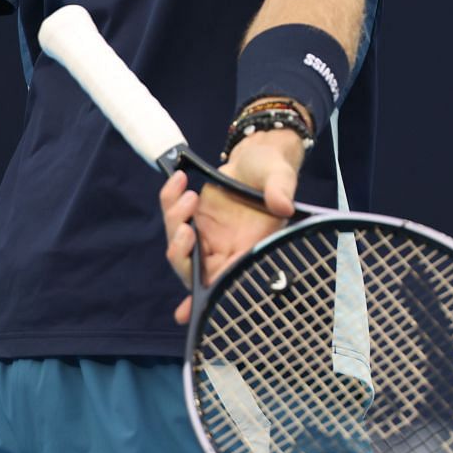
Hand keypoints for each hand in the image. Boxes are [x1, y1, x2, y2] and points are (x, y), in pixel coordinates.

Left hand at [158, 127, 303, 324]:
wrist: (258, 157)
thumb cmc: (273, 171)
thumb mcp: (280, 177)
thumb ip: (281, 191)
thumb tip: (283, 205)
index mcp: (249, 247)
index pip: (226, 276)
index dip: (210, 290)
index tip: (195, 295)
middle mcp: (225, 247)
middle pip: (193, 269)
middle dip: (182, 254)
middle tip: (186, 228)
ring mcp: (207, 234)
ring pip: (178, 244)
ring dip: (175, 220)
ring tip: (189, 195)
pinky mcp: (194, 216)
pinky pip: (173, 215)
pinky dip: (169, 199)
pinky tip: (179, 179)